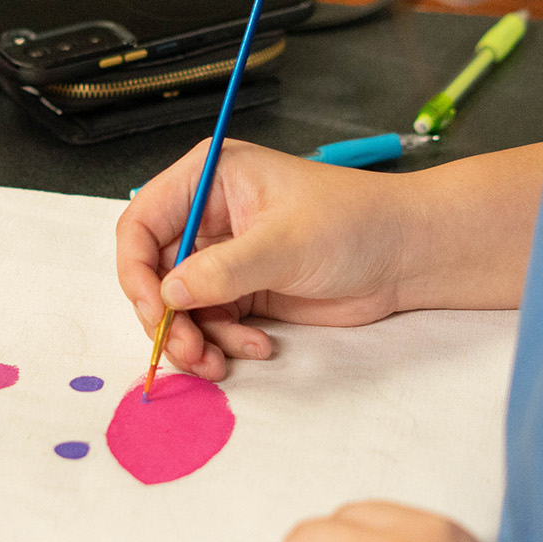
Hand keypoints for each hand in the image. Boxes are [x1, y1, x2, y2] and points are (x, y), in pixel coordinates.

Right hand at [117, 140, 423, 378]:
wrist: (406, 256)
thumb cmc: (355, 223)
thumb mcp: (284, 244)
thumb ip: (222, 271)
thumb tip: (169, 293)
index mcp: (209, 179)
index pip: (142, 223)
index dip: (136, 269)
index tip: (155, 309)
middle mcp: (209, 215)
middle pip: (155, 272)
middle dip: (168, 317)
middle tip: (188, 350)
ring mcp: (225, 256)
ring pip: (181, 306)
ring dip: (195, 339)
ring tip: (219, 362)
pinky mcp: (244, 290)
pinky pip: (212, 323)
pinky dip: (225, 343)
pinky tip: (259, 347)